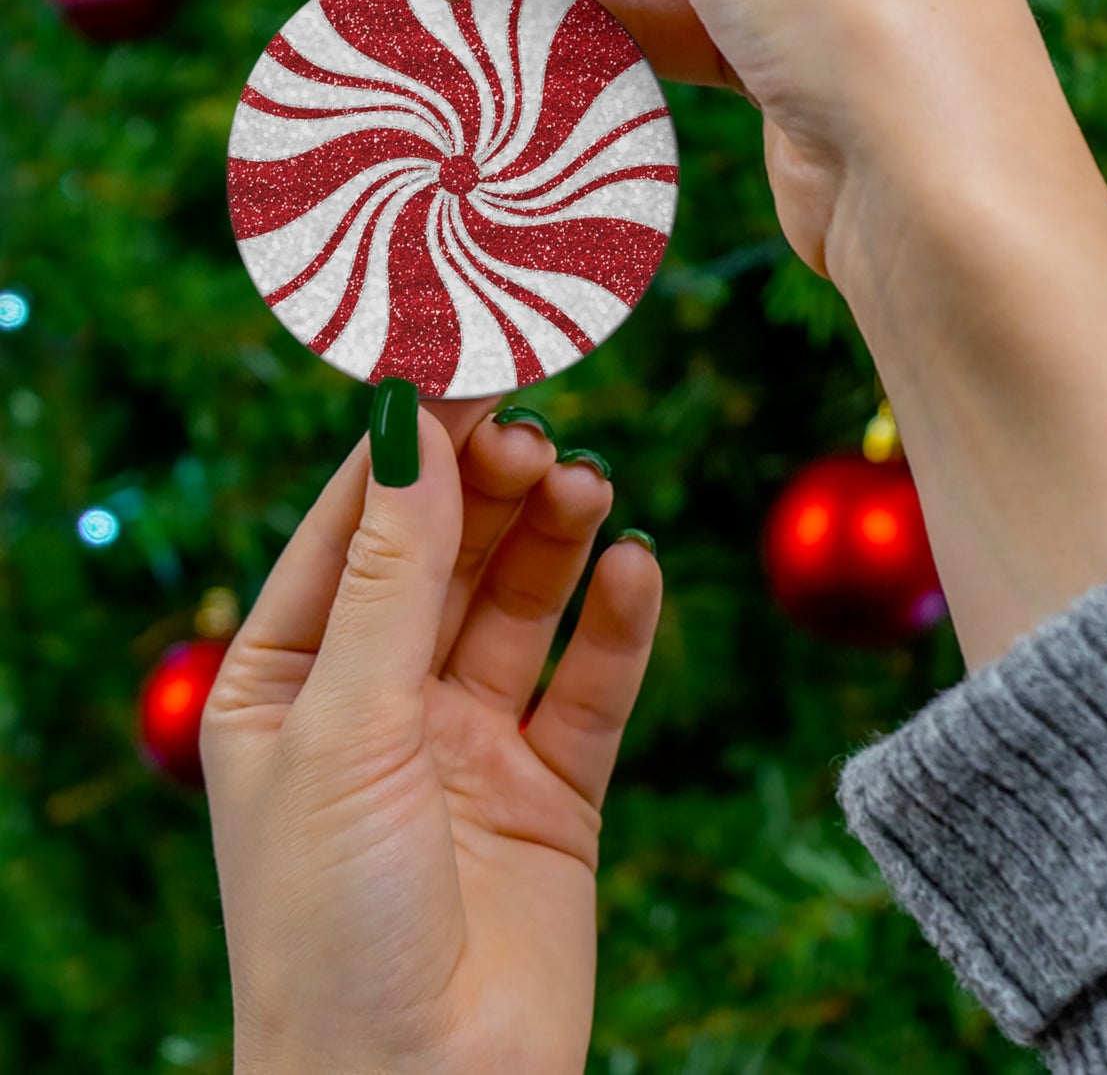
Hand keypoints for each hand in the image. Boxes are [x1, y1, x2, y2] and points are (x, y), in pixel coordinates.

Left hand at [201, 398, 661, 1074]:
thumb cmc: (332, 923)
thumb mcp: (346, 726)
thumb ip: (391, 574)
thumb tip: (411, 426)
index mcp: (288, 680)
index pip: (353, 527)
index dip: (409, 447)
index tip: (467, 366)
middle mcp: (379, 700)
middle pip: (446, 554)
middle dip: (489, 489)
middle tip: (538, 434)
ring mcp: (469, 742)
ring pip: (521, 605)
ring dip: (555, 540)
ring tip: (587, 486)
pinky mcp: (552, 789)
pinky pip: (591, 684)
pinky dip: (618, 624)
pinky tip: (635, 570)